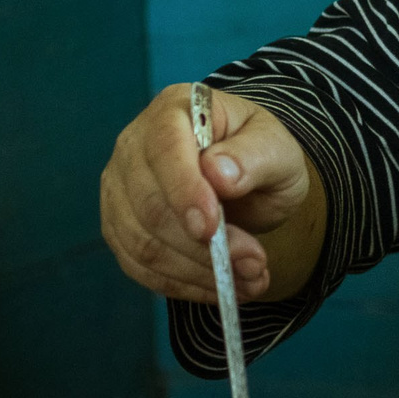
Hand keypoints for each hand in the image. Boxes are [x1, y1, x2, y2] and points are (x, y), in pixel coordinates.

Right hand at [99, 83, 320, 303]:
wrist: (248, 176)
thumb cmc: (260, 153)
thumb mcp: (277, 149)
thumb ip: (254, 156)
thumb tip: (219, 173)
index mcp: (175, 109)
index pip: (165, 147)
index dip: (184, 190)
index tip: (211, 228)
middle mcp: (135, 145)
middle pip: (150, 205)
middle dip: (202, 246)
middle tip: (254, 265)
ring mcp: (120, 188)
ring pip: (142, 243)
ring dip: (196, 272)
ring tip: (248, 281)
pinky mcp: (120, 227)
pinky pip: (139, 265)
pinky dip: (181, 284)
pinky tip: (219, 288)